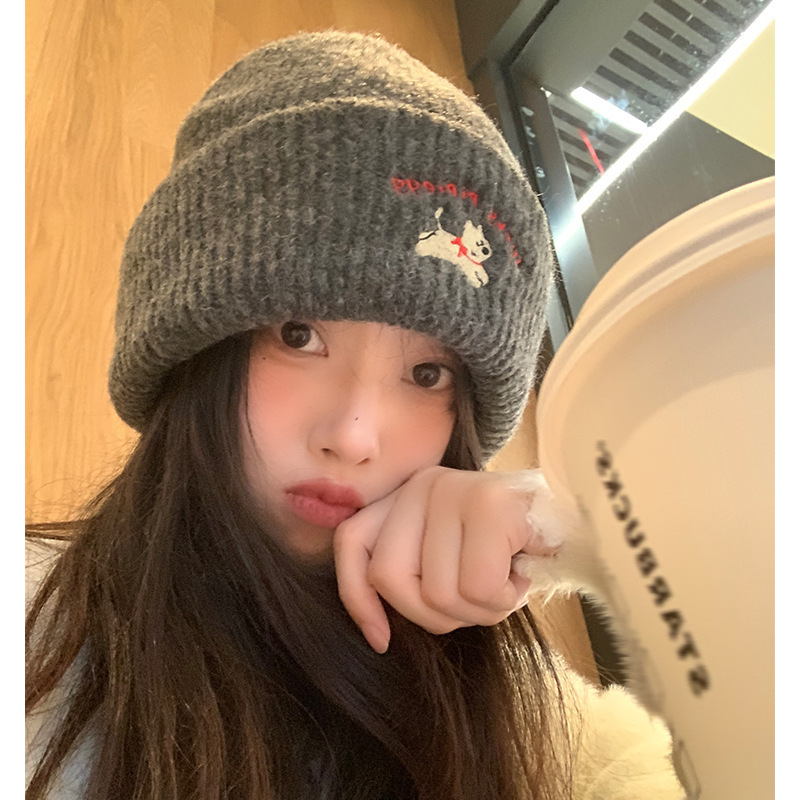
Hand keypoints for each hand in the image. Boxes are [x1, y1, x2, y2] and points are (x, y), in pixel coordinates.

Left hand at [333, 466, 559, 653]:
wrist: (582, 521)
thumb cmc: (513, 549)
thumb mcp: (451, 557)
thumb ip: (413, 570)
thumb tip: (378, 630)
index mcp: (407, 495)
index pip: (352, 542)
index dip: (358, 598)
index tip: (381, 639)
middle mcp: (422, 484)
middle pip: (389, 577)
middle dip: (434, 613)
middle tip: (476, 602)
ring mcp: (455, 489)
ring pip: (436, 591)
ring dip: (477, 609)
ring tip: (503, 585)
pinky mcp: (489, 504)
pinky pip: (477, 587)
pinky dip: (502, 600)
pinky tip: (520, 578)